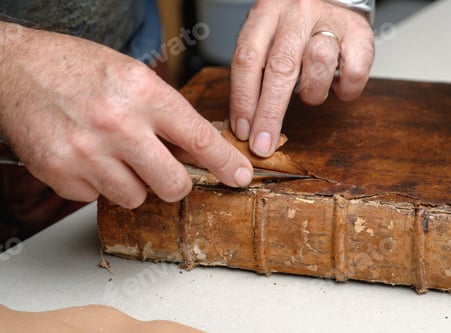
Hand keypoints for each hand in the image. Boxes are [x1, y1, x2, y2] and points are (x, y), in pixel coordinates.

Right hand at [0, 22, 252, 207]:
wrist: (15, 70)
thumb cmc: (76, 69)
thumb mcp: (132, 77)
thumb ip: (167, 114)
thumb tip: (198, 149)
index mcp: (144, 93)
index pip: (200, 139)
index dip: (226, 163)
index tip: (239, 176)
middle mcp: (118, 124)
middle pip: (173, 185)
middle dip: (175, 184)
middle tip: (165, 173)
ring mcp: (88, 152)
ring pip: (135, 198)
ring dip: (131, 183)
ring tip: (113, 155)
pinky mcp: (62, 173)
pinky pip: (97, 198)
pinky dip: (97, 183)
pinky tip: (86, 156)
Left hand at [230, 0, 373, 156]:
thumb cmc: (293, 27)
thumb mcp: (266, 38)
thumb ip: (254, 72)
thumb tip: (243, 123)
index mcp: (266, 13)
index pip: (247, 60)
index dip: (243, 100)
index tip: (243, 131)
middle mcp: (296, 13)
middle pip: (281, 67)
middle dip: (270, 114)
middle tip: (264, 143)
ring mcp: (329, 20)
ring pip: (318, 64)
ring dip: (312, 93)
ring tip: (311, 93)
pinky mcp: (359, 32)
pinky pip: (354, 72)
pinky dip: (345, 90)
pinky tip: (337, 87)